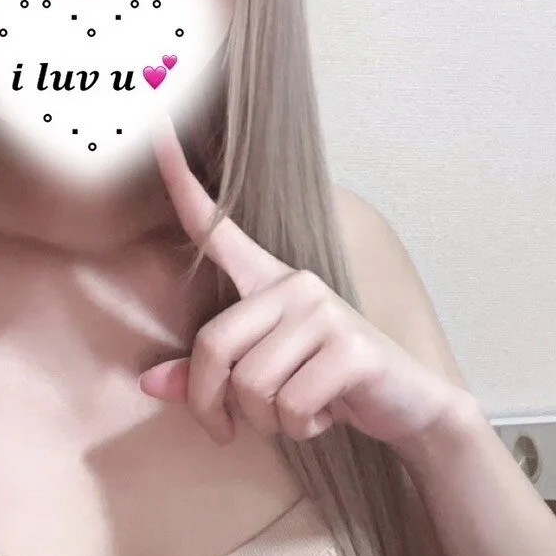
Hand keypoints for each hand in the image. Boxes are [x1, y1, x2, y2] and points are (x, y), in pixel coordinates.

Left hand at [138, 113, 461, 449]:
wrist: (406, 406)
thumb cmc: (324, 386)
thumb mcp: (260, 383)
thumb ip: (205, 380)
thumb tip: (149, 382)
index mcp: (267, 281)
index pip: (216, 228)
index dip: (182, 183)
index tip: (155, 127)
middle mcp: (293, 284)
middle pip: (213, 348)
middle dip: (214, 404)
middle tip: (231, 428)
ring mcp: (323, 310)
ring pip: (251, 385)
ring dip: (265, 421)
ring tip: (295, 414)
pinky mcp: (349, 346)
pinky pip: (288, 404)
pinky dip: (299, 427)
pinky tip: (325, 416)